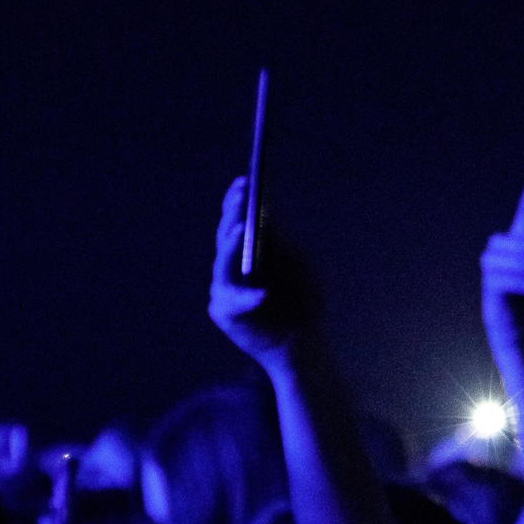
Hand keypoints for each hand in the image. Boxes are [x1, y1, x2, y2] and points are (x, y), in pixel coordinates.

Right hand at [209, 177, 321, 369]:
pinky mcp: (224, 313)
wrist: (301, 341)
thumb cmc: (301, 300)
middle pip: (225, 238)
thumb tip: (265, 216)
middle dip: (232, 216)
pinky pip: (234, 302)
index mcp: (247, 251)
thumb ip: (281, 245)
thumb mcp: (298, 267)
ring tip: (242, 230)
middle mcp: (231, 267)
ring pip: (222, 266)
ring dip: (232, 248)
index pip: (235, 220)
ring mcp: (224, 289)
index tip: (244, 181)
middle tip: (242, 199)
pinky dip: (248, 298)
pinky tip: (262, 294)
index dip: (236, 201)